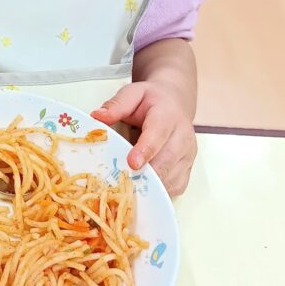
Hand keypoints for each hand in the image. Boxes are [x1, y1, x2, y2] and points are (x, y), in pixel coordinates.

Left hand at [91, 81, 196, 195]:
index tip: (132, 163)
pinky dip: (158, 192)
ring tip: (127, 187)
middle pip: (166, 161)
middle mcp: (182, 137)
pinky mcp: (187, 169)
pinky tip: (141, 189)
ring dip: (149, 186)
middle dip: (145, 174)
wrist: (173, 103)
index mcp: (167, 115)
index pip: (158, 134)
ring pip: (171, 178)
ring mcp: (187, 155)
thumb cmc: (150, 101)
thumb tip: (97, 116)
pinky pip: (175, 186)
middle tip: (121, 183)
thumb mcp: (132, 93)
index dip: (146, 150)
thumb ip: (116, 105)